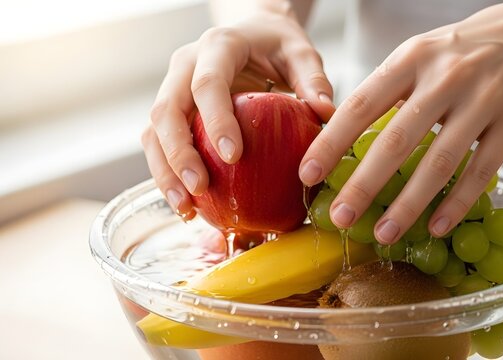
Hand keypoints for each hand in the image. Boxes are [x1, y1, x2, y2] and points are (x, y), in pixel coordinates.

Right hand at [142, 12, 334, 217]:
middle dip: (179, 154)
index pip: (207, 83)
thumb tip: (325, 111)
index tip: (233, 156)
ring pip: (154, 132)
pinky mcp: (172, 112)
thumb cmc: (276, 45)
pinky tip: (188, 207)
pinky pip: (159, 145)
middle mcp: (186, 66)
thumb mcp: (300, 53)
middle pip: (167, 110)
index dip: (215, 120)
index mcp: (218, 46)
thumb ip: (313, 78)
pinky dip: (169, 176)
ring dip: (165, 173)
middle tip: (200, 188)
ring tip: (187, 208)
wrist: (253, 33)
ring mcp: (173, 88)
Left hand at [300, 0, 502, 243]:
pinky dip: (457, 202)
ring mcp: (483, 99)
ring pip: (439, 161)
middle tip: (339, 217)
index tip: (308, 174)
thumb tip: (349, 134)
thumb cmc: (472, 48)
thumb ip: (392, 89)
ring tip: (384, 234)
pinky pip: (481, 170)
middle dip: (363, 184)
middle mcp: (444, 77)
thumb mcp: (425, 53)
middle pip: (396, 140)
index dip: (331, 142)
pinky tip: (437, 227)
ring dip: (408, 204)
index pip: (361, 104)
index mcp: (412, 58)